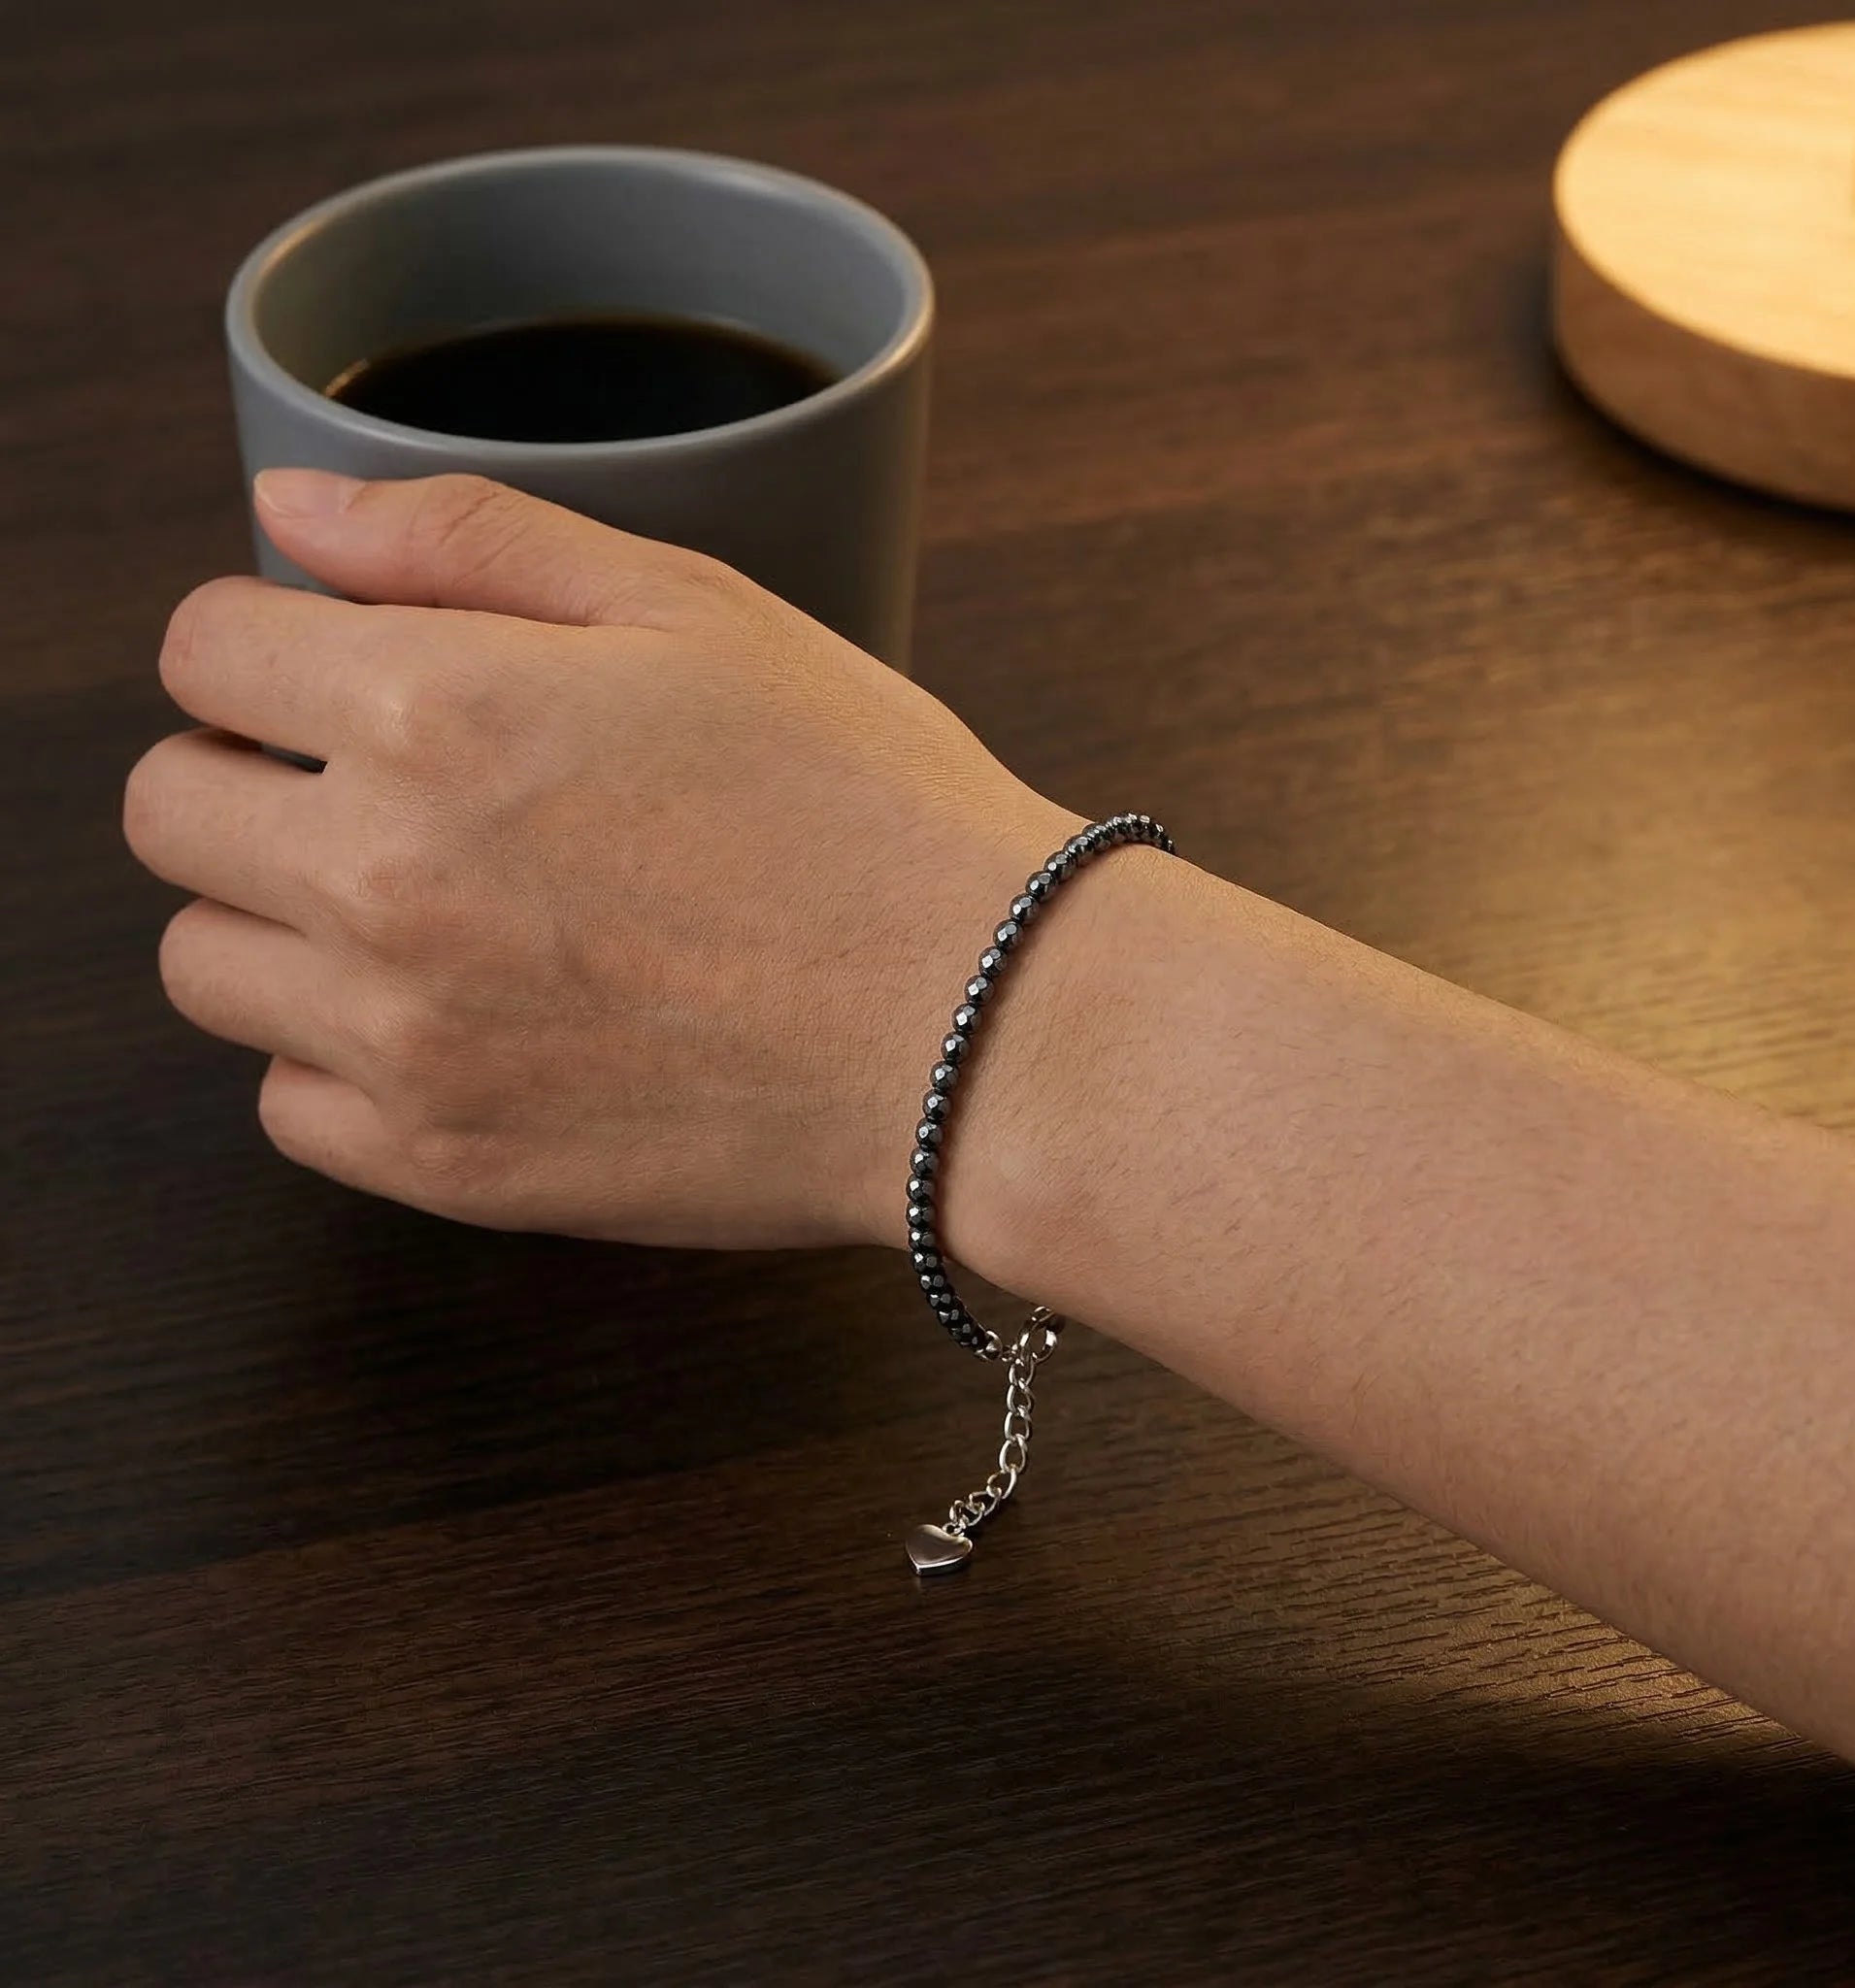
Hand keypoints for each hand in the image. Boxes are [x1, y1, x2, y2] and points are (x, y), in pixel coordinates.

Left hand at [125, 471, 1076, 1249]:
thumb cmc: (868, 812)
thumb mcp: (697, 612)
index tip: (340, 671)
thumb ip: (467, 540)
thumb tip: (287, 509)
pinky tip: (466, 1021)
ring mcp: (406, 1043)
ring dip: (282, 918)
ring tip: (430, 910)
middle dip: (252, 773)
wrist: (980, 1032)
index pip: (202, 649)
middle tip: (385, 789)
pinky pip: (288, 1106)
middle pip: (169, 809)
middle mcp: (385, 881)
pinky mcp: (447, 1168)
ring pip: (206, 964)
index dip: (267, 644)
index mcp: (436, 712)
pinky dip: (343, 1059)